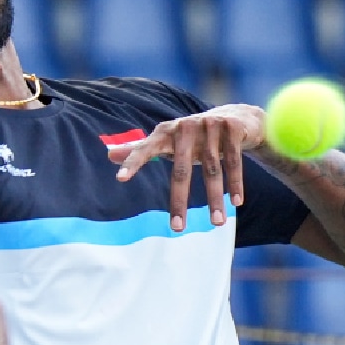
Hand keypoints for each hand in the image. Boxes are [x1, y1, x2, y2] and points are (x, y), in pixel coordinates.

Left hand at [107, 105, 266, 231]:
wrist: (235, 116)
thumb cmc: (193, 136)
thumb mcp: (167, 142)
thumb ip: (140, 149)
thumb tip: (107, 155)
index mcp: (165, 132)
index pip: (145, 148)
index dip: (133, 162)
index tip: (120, 179)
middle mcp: (185, 127)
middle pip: (181, 170)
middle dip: (179, 201)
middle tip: (177, 229)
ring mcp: (209, 126)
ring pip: (212, 169)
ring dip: (215, 198)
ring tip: (216, 223)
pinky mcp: (231, 128)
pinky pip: (233, 161)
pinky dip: (236, 183)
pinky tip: (236, 203)